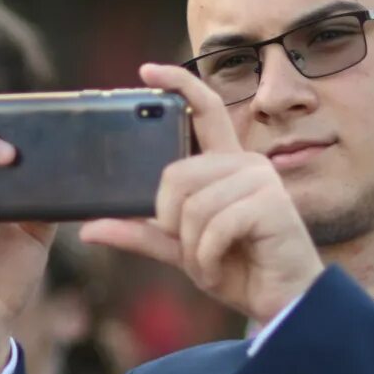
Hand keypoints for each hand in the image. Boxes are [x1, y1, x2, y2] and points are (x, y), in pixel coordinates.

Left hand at [80, 65, 322, 323]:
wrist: (283, 303)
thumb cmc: (238, 270)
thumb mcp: (181, 251)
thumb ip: (141, 234)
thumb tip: (90, 228)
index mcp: (226, 166)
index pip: (205, 110)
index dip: (178, 84)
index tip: (146, 70)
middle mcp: (246, 164)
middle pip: (177, 174)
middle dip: (171, 222)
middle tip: (192, 250)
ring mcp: (261, 181)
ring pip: (192, 205)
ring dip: (192, 248)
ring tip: (213, 263)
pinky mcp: (271, 205)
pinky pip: (213, 226)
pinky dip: (207, 258)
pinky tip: (222, 269)